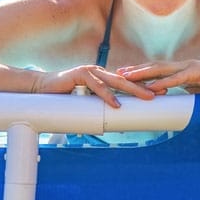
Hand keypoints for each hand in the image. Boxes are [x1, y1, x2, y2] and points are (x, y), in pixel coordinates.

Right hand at [32, 65, 155, 106]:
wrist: (39, 89)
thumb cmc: (62, 98)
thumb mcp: (83, 104)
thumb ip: (95, 110)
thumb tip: (107, 127)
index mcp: (101, 78)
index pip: (125, 82)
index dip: (141, 87)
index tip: (158, 93)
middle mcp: (98, 73)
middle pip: (125, 80)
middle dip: (144, 86)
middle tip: (160, 93)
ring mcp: (90, 72)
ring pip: (115, 81)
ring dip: (133, 90)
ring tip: (146, 97)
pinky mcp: (79, 75)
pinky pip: (96, 86)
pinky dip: (107, 95)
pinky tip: (117, 103)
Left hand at [117, 60, 199, 93]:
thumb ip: (187, 91)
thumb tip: (175, 98)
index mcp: (184, 69)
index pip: (158, 70)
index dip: (141, 72)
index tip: (125, 75)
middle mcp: (185, 65)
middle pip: (155, 66)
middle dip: (136, 70)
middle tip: (118, 73)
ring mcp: (192, 67)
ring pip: (162, 70)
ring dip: (144, 74)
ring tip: (128, 78)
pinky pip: (179, 78)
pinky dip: (164, 83)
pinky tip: (153, 87)